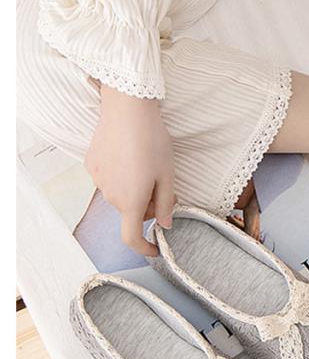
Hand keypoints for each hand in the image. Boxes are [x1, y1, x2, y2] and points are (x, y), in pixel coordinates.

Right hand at [85, 85, 174, 255]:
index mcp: (131, 202)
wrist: (127, 109)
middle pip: (131, 212)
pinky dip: (122, 176)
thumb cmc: (152, 142)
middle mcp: (110, 195)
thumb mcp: (167, 176)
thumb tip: (165, 224)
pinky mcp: (91, 164)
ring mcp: (98, 180)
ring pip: (121, 195)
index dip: (144, 249)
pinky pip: (110, 179)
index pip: (131, 238)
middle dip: (149, 207)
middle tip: (165, 188)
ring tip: (148, 166)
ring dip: (135, 191)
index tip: (156, 249)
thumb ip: (166, 204)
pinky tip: (130, 155)